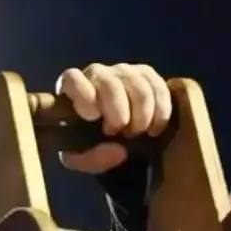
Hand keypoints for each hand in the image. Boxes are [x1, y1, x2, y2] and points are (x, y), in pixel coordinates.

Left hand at [54, 63, 172, 173]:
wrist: (111, 137)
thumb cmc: (88, 144)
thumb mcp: (81, 159)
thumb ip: (91, 159)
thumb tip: (119, 151)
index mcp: (71, 88)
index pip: (73, 79)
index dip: (83, 94)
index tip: (92, 116)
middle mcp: (97, 74)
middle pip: (111, 85)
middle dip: (118, 114)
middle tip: (117, 133)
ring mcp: (123, 71)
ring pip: (139, 88)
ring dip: (141, 116)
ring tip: (135, 134)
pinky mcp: (146, 74)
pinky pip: (159, 89)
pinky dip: (160, 113)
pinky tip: (153, 130)